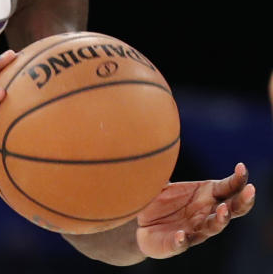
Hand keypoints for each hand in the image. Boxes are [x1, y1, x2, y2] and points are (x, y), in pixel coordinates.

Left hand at [135, 162, 255, 258]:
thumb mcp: (163, 182)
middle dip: (242, 201)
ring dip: (220, 219)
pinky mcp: (176, 243)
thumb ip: (167, 167)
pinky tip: (181, 235)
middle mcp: (205, 214)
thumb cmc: (160, 201)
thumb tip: (162, 146)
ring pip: (213, 227)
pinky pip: (181, 243)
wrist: (140, 225)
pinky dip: (182, 240)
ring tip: (222, 210)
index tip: (241, 167)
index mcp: (206, 196)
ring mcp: (193, 230)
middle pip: (231, 209)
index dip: (237, 179)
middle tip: (250, 190)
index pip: (227, 188)